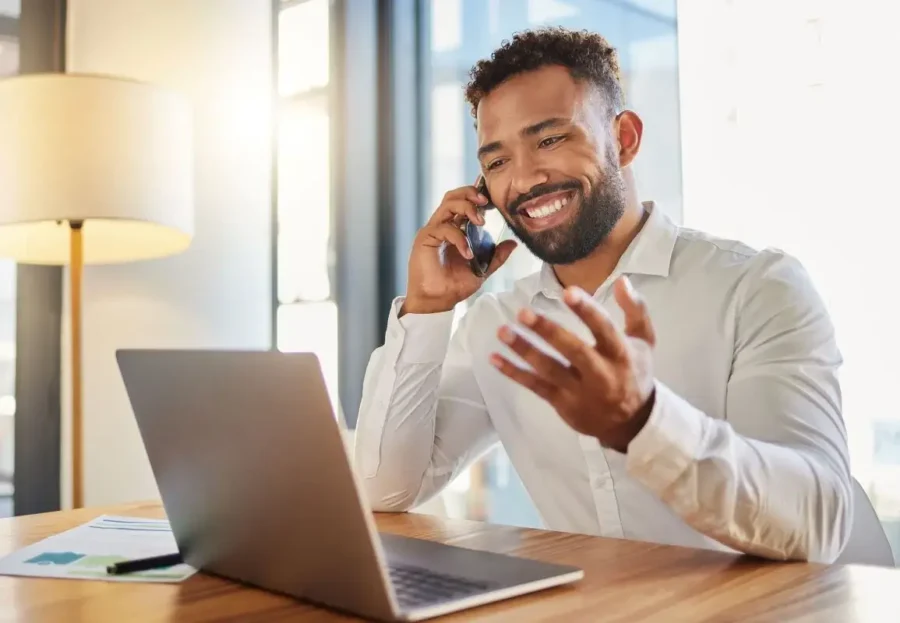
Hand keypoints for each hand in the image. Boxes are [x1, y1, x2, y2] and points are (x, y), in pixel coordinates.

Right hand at [403, 184, 516, 314]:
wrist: (437, 302)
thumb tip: (512, 243)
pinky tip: (467, 253)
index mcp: (454, 229)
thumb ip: (496, 256)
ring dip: (466, 208)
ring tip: (480, 222)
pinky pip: (444, 229)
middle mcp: (442, 226)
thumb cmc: (454, 286)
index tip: (492, 200)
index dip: (476, 196)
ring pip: (447, 205)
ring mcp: (433, 231)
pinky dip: (459, 238)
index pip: (462, 202)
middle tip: (485, 202)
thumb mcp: (482, 269)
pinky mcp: (425, 239)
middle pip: (453, 196)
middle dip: (470, 193)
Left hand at [490, 277, 655, 451]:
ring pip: (549, 370)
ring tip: (503, 331)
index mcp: (621, 353)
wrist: (630, 423)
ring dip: (524, 350)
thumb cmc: (634, 372)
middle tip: (523, 313)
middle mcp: (600, 373)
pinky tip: (494, 358)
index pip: (604, 329)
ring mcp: (579, 391)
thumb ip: (635, 310)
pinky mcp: (562, 403)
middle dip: (548, 331)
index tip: (568, 293)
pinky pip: (535, 387)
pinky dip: (514, 373)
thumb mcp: (644, 341)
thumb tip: (620, 281)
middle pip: (573, 350)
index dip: (587, 311)